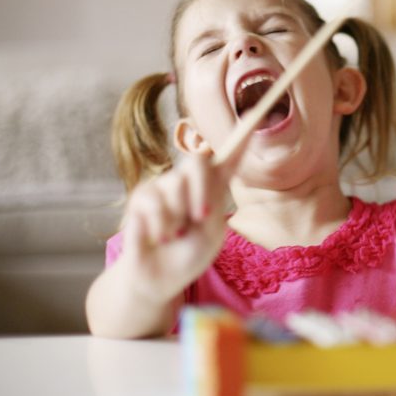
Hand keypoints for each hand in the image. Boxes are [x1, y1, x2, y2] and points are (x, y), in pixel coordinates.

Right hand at [119, 151, 236, 301]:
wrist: (160, 280)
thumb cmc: (188, 256)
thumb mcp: (211, 232)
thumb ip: (213, 199)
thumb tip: (210, 162)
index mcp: (212, 190)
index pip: (228, 159)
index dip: (240, 139)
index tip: (255, 115)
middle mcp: (187, 183)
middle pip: (198, 161)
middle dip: (201, 190)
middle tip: (200, 216)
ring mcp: (163, 187)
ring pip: (174, 185)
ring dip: (178, 219)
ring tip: (174, 235)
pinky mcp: (140, 198)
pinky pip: (152, 203)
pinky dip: (160, 227)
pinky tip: (159, 238)